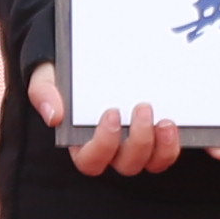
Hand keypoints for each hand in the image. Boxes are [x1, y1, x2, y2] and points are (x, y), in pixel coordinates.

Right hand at [26, 64, 183, 178]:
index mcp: (81, 141)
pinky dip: (174, 143)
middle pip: (126, 164)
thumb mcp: (48, 74)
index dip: (104, 145)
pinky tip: (175, 123)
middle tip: (143, 107)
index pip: (91, 161)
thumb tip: (53, 115)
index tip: (112, 114)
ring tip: (166, 121)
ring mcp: (136, 144)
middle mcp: (111, 149)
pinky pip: (168, 152)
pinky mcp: (156, 135)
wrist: (87, 54)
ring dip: (162, 148)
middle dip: (138, 141)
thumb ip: (44, 91)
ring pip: (151, 163)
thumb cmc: (66, 70)